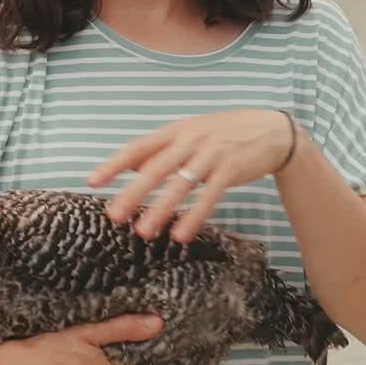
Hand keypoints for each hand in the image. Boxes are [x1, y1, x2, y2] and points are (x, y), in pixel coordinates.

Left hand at [87, 110, 302, 241]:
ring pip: (180, 185)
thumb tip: (128, 166)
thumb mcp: (190, 134)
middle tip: (114, 216)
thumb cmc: (224, 134)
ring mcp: (211, 154)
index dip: (114, 164)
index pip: (137, 147)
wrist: (272, 130)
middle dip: (132, 193)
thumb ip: (160, 150)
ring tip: (144, 232)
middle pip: (155, 168)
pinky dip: (194, 216)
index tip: (93, 182)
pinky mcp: (231, 170)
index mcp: (175, 131)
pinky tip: (180, 234)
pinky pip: (209, 196)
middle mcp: (190, 140)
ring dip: (160, 210)